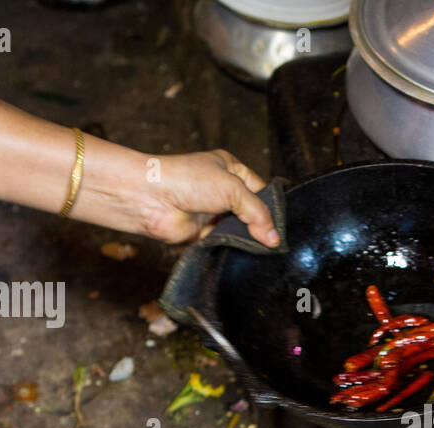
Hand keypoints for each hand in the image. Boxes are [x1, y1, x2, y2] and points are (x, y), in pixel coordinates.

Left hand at [136, 150, 280, 246]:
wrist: (151, 198)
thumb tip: (273, 238)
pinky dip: (230, 247)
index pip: (260, 189)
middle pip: (251, 211)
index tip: (282, 224)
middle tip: (274, 240)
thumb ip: (257, 212)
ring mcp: (211, 211)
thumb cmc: (186, 180)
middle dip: (260, 225)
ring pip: (238, 229)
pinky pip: (224, 242)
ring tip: (259, 247)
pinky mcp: (202, 232)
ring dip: (246, 238)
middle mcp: (221, 190)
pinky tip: (239, 251)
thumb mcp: (232, 188)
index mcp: (230, 169)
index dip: (272, 205)